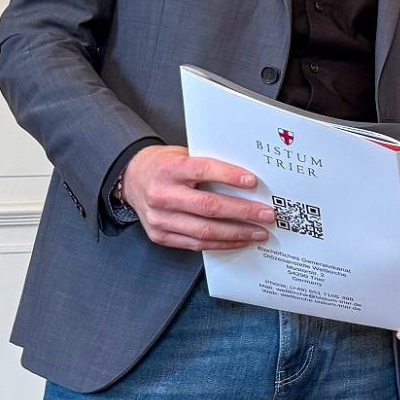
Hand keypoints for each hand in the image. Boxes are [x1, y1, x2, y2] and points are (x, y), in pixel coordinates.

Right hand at [121, 145, 272, 250]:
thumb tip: (247, 178)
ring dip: (237, 233)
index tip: (253, 182)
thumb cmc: (165, 165)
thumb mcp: (183, 155)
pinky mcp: (160, 236)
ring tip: (259, 232)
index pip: (202, 170)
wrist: (133, 178)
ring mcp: (159, 219)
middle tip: (267, 214)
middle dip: (243, 212)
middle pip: (209, 207)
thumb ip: (208, 164)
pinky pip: (196, 244)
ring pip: (204, 231)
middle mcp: (162, 194)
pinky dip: (221, 243)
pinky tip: (238, 240)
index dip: (229, 176)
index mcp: (169, 169)